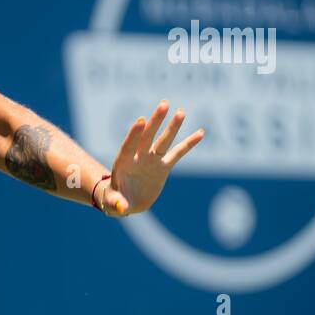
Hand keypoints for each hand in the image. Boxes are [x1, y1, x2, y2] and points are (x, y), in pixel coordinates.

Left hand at [100, 100, 204, 215]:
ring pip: (163, 141)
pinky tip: (201, 132)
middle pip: (147, 137)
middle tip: (164, 104)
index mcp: (123, 163)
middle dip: (155, 122)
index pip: (128, 146)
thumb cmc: (115, 200)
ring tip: (181, 112)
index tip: (141, 120)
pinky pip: (178, 153)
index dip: (134, 134)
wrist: (125, 201)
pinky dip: (188, 144)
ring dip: (172, 127)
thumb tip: (122, 209)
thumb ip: (117, 203)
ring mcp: (151, 160)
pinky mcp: (163, 167)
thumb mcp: (113, 203)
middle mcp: (138, 157)